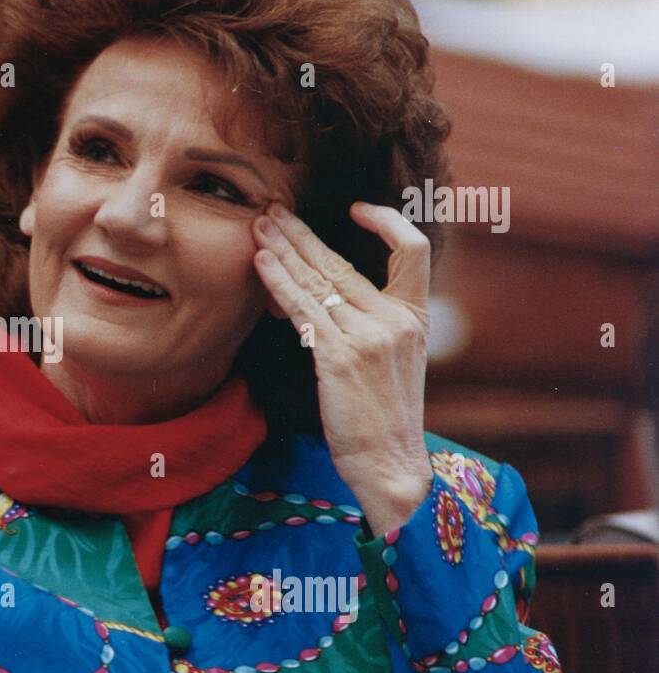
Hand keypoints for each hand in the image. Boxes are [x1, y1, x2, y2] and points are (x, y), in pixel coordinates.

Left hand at [252, 201, 434, 536]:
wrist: (390, 464)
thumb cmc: (383, 418)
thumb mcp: (390, 362)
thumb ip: (368, 324)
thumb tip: (322, 295)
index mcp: (415, 317)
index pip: (413, 250)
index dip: (387, 222)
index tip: (355, 208)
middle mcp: (396, 321)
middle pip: (343, 262)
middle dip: (302, 233)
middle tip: (272, 210)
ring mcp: (369, 337)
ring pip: (318, 281)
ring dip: (282, 250)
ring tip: (257, 227)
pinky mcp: (341, 357)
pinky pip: (304, 309)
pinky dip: (279, 283)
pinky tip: (261, 265)